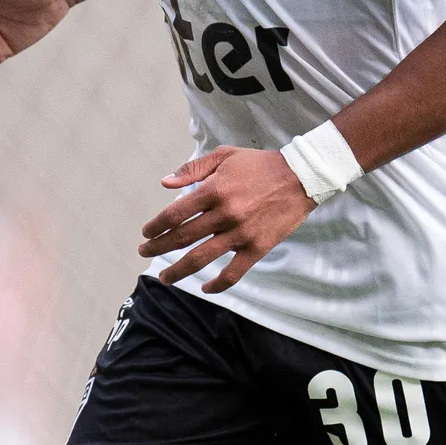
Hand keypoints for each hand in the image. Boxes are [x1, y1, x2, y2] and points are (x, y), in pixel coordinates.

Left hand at [139, 147, 316, 292]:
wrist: (301, 177)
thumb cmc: (260, 165)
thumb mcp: (225, 156)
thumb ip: (193, 169)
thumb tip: (165, 183)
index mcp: (214, 190)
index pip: (175, 214)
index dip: (156, 226)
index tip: (147, 233)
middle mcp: (225, 214)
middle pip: (182, 237)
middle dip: (158, 248)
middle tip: (144, 252)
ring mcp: (241, 234)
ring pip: (201, 258)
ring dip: (178, 271)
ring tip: (165, 278)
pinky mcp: (257, 248)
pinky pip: (233, 273)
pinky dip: (217, 285)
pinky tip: (205, 288)